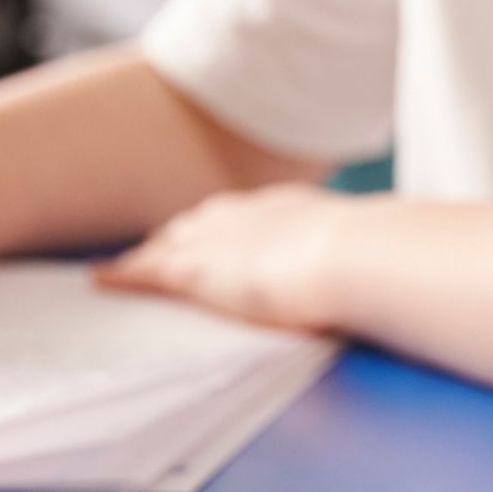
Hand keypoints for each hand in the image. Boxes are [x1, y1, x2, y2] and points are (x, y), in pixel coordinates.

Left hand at [96, 184, 355, 330]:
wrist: (352, 257)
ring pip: (169, 243)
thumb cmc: (373, 262)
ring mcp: (217, 239)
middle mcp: (248, 214)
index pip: (250, 217)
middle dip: (183, 236)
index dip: (232, 230)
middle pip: (202, 222)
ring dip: (151, 253)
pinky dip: (123, 274)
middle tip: (165, 250)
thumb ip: (366, 259)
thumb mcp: (369, 254)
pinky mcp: (193, 269)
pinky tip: (101, 282)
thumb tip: (392, 269)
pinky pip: (145, 270)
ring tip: (130, 267)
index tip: (224, 239)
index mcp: (292, 209)